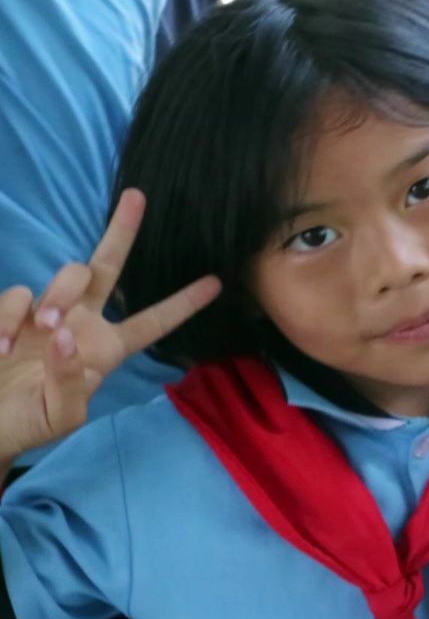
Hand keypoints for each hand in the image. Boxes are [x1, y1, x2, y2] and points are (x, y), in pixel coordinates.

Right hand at [0, 191, 220, 463]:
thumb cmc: (30, 422)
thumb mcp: (62, 416)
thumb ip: (72, 383)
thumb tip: (68, 339)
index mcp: (106, 348)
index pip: (152, 322)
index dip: (182, 304)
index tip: (216, 282)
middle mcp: (79, 322)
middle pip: (107, 266)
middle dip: (122, 231)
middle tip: (137, 196)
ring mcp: (43, 314)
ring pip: (66, 277)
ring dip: (58, 296)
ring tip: (44, 329)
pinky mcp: (9, 315)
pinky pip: (16, 297)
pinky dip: (8, 318)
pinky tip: (0, 348)